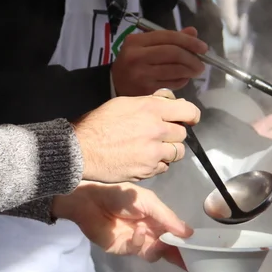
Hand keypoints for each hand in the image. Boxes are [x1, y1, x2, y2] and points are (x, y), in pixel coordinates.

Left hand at [53, 182, 192, 269]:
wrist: (91, 201)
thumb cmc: (121, 195)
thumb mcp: (149, 201)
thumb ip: (167, 217)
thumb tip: (189, 233)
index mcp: (158, 219)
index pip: (177, 235)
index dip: (188, 245)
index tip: (203, 254)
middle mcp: (150, 232)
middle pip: (169, 250)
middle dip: (181, 259)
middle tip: (195, 270)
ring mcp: (137, 243)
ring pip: (156, 254)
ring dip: (160, 247)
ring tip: (159, 239)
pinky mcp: (123, 249)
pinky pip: (138, 251)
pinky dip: (139, 242)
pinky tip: (136, 232)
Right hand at [73, 90, 200, 182]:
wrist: (81, 150)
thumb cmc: (99, 123)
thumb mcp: (124, 103)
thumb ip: (150, 102)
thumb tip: (169, 101)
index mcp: (152, 109)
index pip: (189, 111)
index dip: (191, 115)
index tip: (189, 119)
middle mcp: (157, 130)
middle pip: (182, 134)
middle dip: (174, 134)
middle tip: (159, 134)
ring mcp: (154, 153)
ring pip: (177, 153)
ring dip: (169, 150)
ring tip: (152, 148)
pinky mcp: (148, 170)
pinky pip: (164, 167)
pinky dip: (158, 164)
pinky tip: (143, 158)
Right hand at [112, 27, 207, 95]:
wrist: (114, 85)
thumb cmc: (133, 63)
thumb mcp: (146, 46)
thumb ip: (169, 39)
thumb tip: (193, 32)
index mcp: (136, 41)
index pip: (168, 37)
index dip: (189, 41)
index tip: (203, 47)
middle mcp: (136, 56)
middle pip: (173, 53)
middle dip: (192, 58)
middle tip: (202, 63)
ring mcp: (141, 75)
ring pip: (175, 70)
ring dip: (190, 70)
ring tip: (196, 71)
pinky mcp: (146, 90)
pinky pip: (172, 84)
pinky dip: (182, 81)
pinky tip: (183, 79)